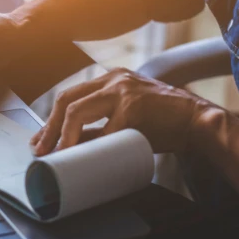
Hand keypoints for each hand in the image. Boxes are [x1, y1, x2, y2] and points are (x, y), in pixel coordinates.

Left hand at [30, 68, 214, 154]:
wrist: (198, 121)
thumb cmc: (163, 123)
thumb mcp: (127, 118)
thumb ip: (102, 125)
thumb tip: (71, 146)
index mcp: (110, 80)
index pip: (70, 96)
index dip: (50, 122)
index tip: (41, 142)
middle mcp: (113, 79)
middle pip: (66, 100)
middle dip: (49, 129)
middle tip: (41, 152)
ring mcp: (122, 90)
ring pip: (76, 110)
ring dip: (61, 136)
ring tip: (56, 155)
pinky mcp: (132, 107)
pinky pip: (101, 130)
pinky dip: (88, 146)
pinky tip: (82, 158)